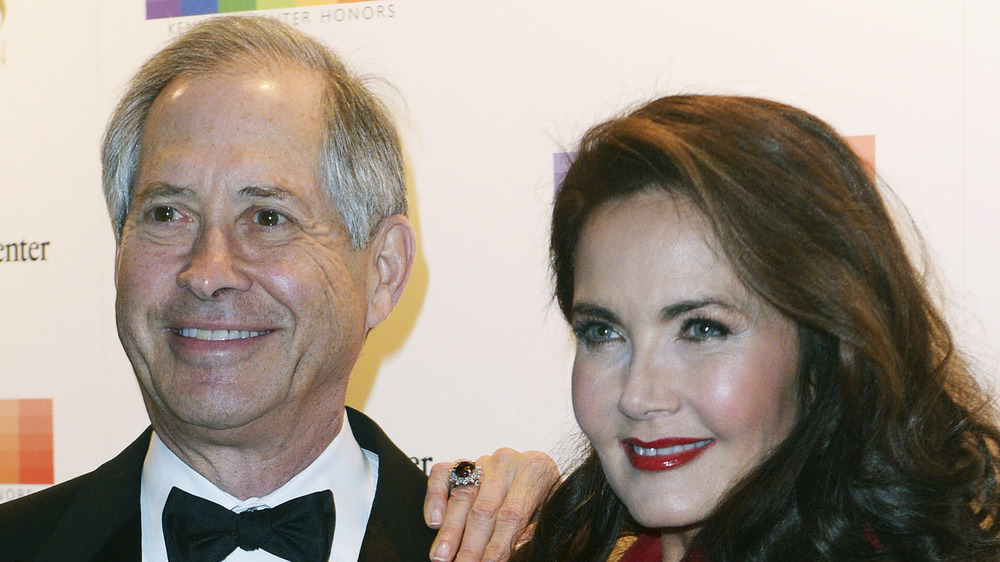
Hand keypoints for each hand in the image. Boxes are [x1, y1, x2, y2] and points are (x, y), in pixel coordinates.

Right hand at [424, 448, 558, 560]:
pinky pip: (442, 475)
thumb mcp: (548, 514)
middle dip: (471, 544)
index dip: (498, 545)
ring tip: (441, 556)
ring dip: (450, 530)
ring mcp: (482, 460)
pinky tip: (434, 521)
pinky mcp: (462, 463)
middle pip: (484, 508)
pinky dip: (435, 497)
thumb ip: (532, 530)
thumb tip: (516, 551)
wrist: (539, 478)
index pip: (512, 514)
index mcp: (536, 469)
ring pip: (462, 496)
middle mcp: (507, 461)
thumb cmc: (545, 500)